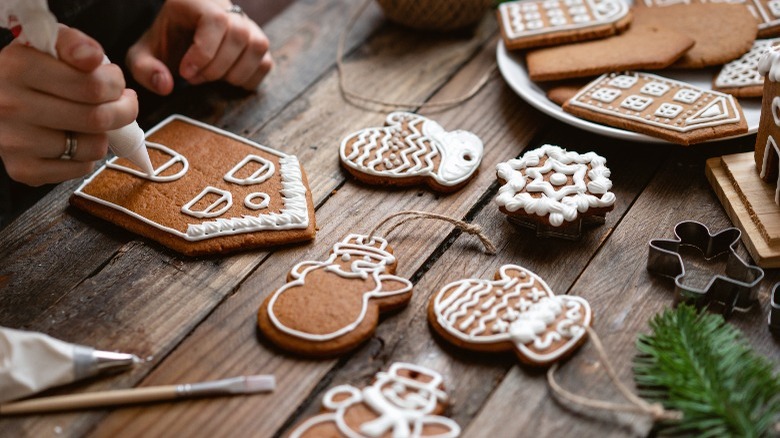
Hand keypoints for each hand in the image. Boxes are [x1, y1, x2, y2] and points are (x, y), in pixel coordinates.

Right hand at [0, 25, 137, 185]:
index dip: (115, 83)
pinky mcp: (23, 169)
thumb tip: (93, 58)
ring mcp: (14, 141)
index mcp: (18, 67)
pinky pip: (80, 168)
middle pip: (97, 118)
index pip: (92, 85)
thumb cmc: (34, 71)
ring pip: (93, 146)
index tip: (114, 81)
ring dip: (104, 134)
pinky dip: (87, 156)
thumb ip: (75, 44)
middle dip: (123, 110)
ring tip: (91, 121)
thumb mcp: (51, 45)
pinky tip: (74, 139)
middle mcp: (10, 105)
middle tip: (122, 103)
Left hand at [126, 0, 273, 94]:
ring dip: (235, 73)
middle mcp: (227, 8)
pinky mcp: (258, 42)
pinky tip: (227, 79)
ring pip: (257, 47)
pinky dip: (248, 78)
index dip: (204, 51)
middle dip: (216, 67)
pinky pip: (265, 62)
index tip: (186, 72)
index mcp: (196, 1)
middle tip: (194, 78)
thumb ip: (145, 69)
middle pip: (238, 35)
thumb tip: (166, 85)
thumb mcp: (143, 54)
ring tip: (212, 78)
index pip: (215, 20)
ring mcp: (247, 25)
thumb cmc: (165, 43)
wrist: (181, 36)